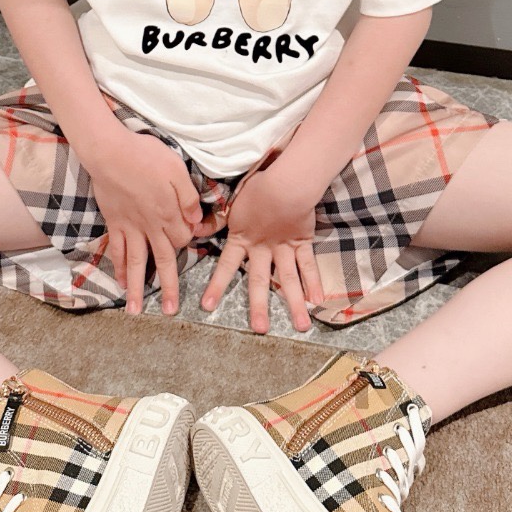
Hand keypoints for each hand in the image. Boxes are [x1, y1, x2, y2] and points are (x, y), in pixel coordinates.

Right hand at [85, 129, 203, 316]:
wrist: (110, 152)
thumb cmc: (146, 156)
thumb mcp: (177, 170)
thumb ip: (188, 197)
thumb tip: (196, 221)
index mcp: (168, 213)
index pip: (183, 239)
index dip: (189, 242)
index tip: (191, 240)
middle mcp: (150, 226)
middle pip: (162, 260)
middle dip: (169, 286)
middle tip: (171, 311)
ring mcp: (130, 227)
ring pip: (135, 263)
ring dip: (138, 288)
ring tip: (136, 311)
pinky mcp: (114, 223)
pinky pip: (116, 251)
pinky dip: (117, 268)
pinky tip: (120, 283)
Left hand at [200, 166, 324, 333]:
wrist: (285, 182)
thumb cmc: (256, 187)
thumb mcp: (232, 202)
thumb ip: (216, 220)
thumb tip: (194, 229)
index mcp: (242, 238)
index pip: (226, 265)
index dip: (216, 286)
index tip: (206, 307)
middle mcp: (262, 248)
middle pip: (259, 280)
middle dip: (258, 305)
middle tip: (259, 329)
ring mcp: (284, 247)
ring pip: (288, 279)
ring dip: (293, 303)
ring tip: (301, 326)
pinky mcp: (302, 241)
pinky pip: (308, 264)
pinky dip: (313, 281)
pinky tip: (317, 300)